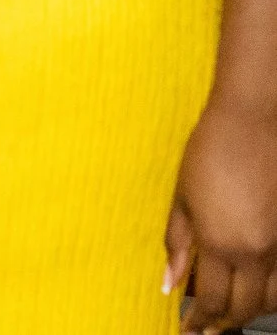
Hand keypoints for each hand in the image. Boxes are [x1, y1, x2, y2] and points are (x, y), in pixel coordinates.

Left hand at [168, 93, 276, 329]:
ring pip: (274, 300)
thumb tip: (170, 282)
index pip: (211, 302)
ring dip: (252, 310)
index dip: (199, 322)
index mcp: (221, 243)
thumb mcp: (182, 198)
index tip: (188, 329)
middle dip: (224, 324)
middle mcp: (258, 251)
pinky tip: (259, 288)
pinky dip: (274, 291)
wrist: (255, 121)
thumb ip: (177, 244)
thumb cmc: (212, 151)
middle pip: (245, 309)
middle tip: (208, 328)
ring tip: (232, 310)